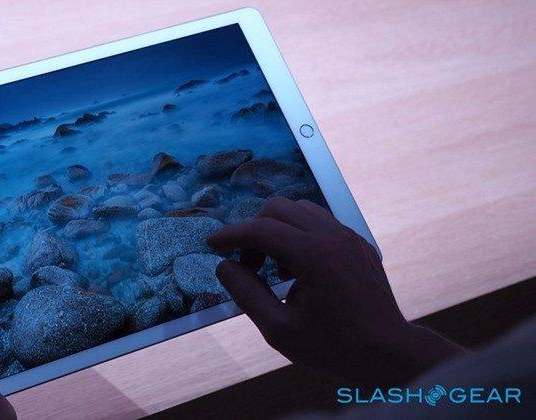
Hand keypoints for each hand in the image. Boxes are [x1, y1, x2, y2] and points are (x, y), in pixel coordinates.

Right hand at [208, 197, 463, 384]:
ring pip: (301, 210)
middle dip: (254, 230)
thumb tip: (224, 266)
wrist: (389, 353)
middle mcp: (332, 236)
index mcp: (313, 255)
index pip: (260, 229)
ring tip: (275, 268)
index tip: (211, 244)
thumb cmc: (332, 347)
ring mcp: (348, 237)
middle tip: (248, 265)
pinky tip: (299, 270)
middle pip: (279, 208)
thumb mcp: (279, 329)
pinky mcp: (358, 244)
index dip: (230, 234)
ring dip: (278, 229)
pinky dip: (299, 235)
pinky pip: (320, 223)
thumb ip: (247, 294)